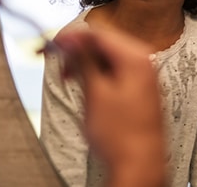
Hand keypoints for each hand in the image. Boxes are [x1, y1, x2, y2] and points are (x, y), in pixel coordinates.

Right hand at [53, 27, 167, 186]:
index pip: (99, 34)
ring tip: (68, 77)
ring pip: (109, 56)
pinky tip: (86, 84)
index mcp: (136, 57)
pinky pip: (116, 69)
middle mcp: (144, 61)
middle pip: (105, 42)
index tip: (52, 44)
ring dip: (86, 62)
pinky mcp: (140, 87)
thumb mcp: (95, 93)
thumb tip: (70, 40)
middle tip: (56, 61)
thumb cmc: (120, 134)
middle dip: (78, 50)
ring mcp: (144, 74)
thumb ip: (83, 61)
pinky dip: (98, 73)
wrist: (139, 162)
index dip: (72, 37)